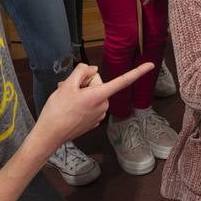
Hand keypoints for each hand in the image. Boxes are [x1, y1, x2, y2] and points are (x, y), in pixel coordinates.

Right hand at [33, 62, 153, 150]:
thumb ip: (82, 71)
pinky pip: (91, 104)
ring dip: (81, 92)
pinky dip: (81, 102)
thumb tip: (92, 69)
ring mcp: (100, 114)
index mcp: (99, 95)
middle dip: (84, 82)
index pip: (123, 81)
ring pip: (94, 93)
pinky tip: (69, 107)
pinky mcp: (94, 121)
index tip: (151, 65)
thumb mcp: (67, 85)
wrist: (50, 134)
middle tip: (67, 87)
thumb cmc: (57, 110)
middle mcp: (104, 105)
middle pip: (98, 83)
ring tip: (66, 98)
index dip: (137, 72)